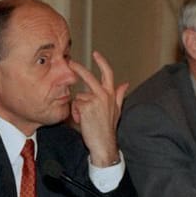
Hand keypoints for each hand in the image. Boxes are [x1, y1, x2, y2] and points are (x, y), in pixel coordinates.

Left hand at [68, 51, 128, 166]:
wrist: (103, 143)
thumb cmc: (107, 128)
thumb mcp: (117, 110)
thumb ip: (120, 95)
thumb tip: (125, 83)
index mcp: (111, 94)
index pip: (107, 73)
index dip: (101, 62)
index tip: (95, 53)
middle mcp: (104, 95)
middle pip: (89, 76)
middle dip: (78, 68)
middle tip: (70, 62)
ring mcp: (95, 100)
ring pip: (79, 96)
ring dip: (78, 106)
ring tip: (84, 118)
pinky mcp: (86, 107)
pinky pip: (75, 104)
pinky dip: (75, 113)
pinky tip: (81, 120)